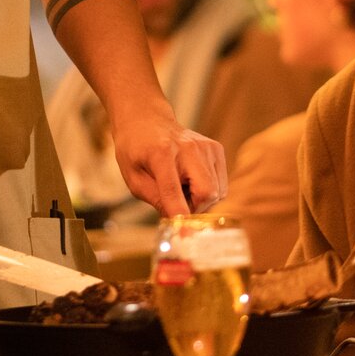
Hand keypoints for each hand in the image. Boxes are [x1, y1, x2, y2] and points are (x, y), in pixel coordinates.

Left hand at [111, 113, 226, 215]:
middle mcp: (189, 147)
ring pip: (217, 191)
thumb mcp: (134, 178)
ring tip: (182, 188)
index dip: (179, 217)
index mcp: (161, 153)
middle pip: (206, 192)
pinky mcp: (216, 148)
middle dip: (194, 209)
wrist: (147, 119)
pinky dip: (208, 190)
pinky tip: (191, 180)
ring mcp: (206, 146)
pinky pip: (221, 183)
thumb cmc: (136, 149)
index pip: (174, 192)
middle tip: (177, 205)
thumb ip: (156, 200)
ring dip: (200, 200)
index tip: (184, 236)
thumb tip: (178, 223)